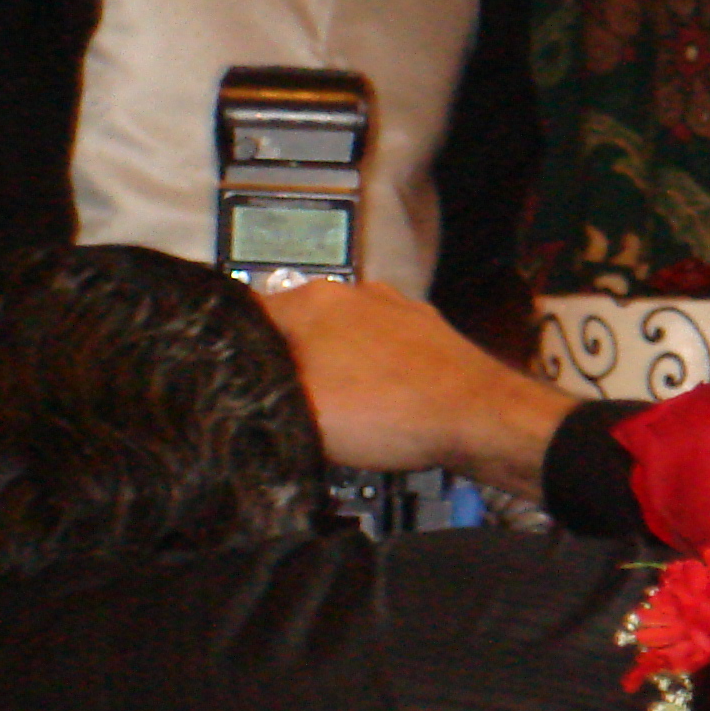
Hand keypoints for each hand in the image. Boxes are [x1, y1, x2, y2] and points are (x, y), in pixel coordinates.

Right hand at [261, 279, 571, 499]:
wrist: (480, 418)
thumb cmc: (389, 413)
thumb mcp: (300, 411)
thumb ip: (259, 392)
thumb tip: (232, 388)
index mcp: (310, 301)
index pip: (245, 316)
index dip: (230, 353)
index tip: (229, 384)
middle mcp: (350, 292)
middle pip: (294, 327)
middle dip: (283, 363)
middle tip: (278, 406)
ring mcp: (392, 308)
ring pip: (338, 338)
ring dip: (328, 369)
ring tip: (330, 411)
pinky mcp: (424, 332)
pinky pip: (378, 350)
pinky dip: (368, 374)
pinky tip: (374, 405)